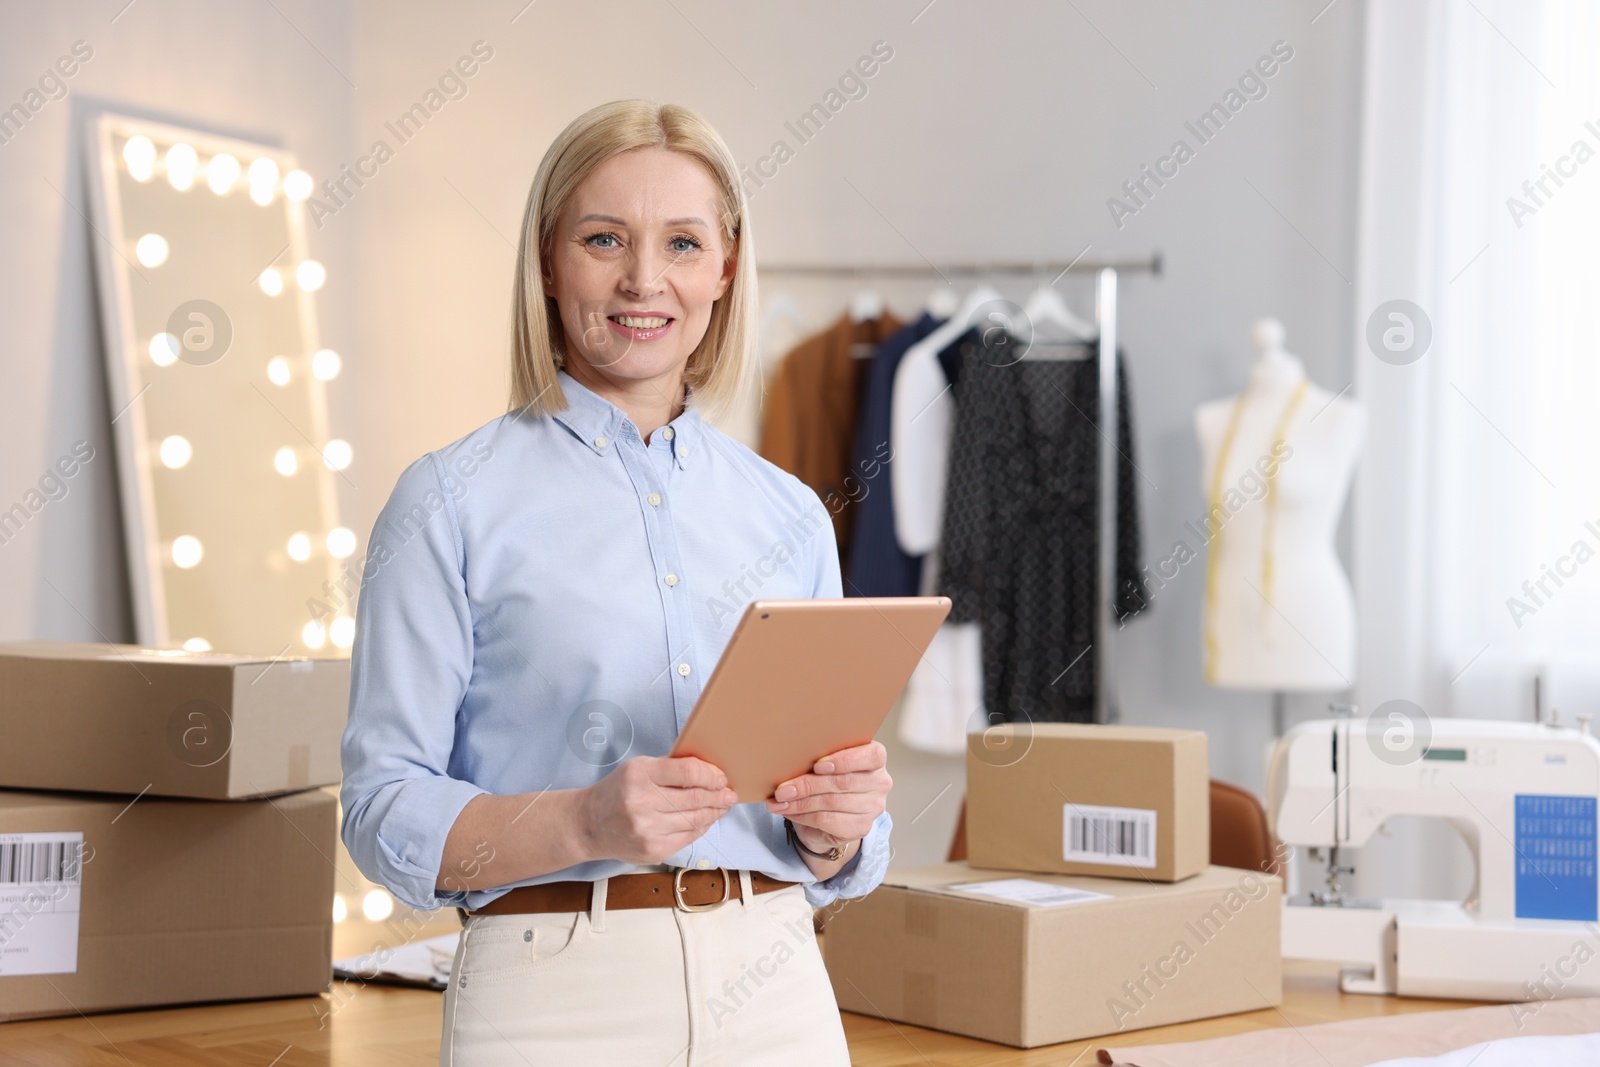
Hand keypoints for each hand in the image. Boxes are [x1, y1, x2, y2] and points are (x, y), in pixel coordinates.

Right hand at [578, 755, 736, 864]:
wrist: (589, 824)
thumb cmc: (617, 791)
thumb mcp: (638, 768)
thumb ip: (670, 768)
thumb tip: (709, 772)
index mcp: (639, 775)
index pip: (688, 772)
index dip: (711, 774)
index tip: (721, 777)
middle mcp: (642, 802)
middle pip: (696, 798)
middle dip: (719, 795)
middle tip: (730, 793)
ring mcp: (647, 830)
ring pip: (696, 820)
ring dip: (715, 812)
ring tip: (722, 805)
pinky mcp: (652, 850)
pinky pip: (688, 837)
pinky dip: (701, 827)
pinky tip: (706, 819)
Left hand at [764, 740, 890, 852]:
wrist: (830, 816)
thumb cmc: (827, 780)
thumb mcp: (825, 763)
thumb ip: (819, 757)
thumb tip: (789, 760)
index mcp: (875, 759)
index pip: (872, 756)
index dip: (844, 760)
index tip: (818, 765)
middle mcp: (880, 783)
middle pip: (842, 782)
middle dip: (808, 785)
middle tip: (782, 788)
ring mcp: (873, 807)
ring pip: (831, 803)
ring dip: (800, 802)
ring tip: (779, 800)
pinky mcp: (861, 827)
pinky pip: (827, 821)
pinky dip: (803, 816)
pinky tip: (788, 811)